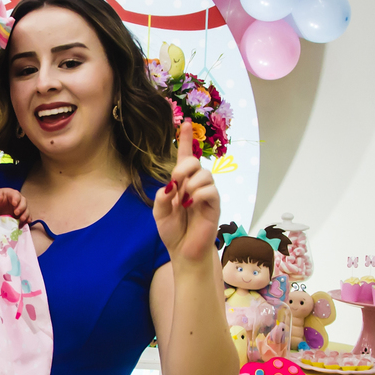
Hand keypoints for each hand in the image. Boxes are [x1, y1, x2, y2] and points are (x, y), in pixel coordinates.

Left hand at [0, 188, 29, 223]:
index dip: (16, 199)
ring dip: (25, 214)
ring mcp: (22, 207)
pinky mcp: (22, 214)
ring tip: (22, 219)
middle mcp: (20, 200)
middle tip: (16, 213)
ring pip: (26, 210)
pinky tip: (27, 222)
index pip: (16, 195)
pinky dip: (28, 219)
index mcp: (13, 194)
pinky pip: (27, 216)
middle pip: (23, 202)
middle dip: (21, 208)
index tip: (14, 204)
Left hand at [154, 121, 220, 263]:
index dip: (185, 140)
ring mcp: (207, 194)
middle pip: (195, 161)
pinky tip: (190, 204)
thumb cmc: (173, 230)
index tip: (185, 123)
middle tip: (174, 183)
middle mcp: (196, 184)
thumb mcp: (159, 213)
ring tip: (183, 200)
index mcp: (182, 183)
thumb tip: (170, 186)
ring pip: (204, 174)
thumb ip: (160, 197)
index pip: (185, 157)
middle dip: (183, 167)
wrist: (183, 250)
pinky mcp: (214, 204)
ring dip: (190, 183)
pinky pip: (210, 190)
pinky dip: (198, 194)